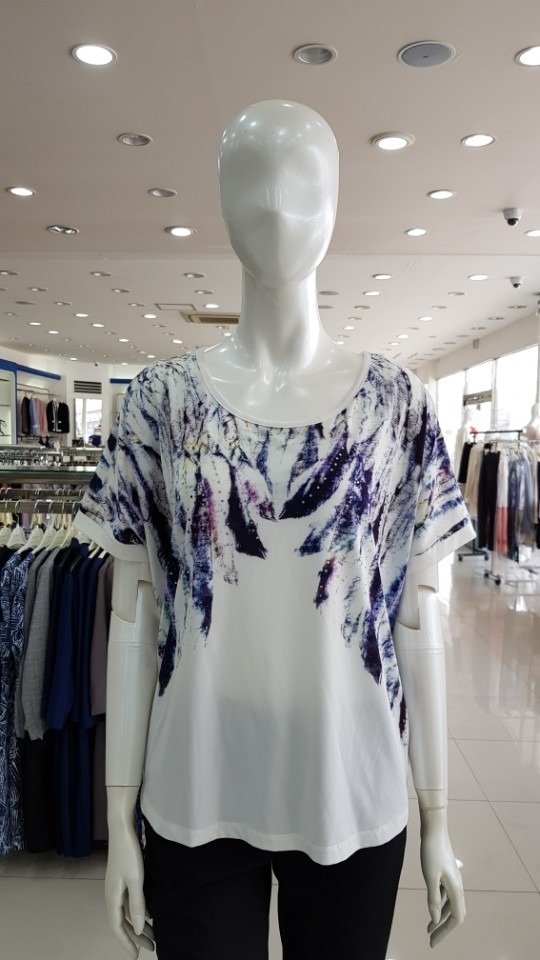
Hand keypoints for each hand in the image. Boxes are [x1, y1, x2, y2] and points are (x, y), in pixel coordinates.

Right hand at [105, 816, 154, 956]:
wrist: (122, 829)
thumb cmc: (129, 853)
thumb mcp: (136, 880)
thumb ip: (137, 905)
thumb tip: (138, 930)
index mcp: (112, 897)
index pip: (117, 927)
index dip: (126, 943)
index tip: (135, 956)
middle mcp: (112, 894)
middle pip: (122, 922)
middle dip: (135, 937)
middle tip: (150, 948)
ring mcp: (116, 886)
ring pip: (127, 912)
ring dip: (138, 924)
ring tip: (153, 935)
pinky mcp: (122, 878)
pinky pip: (129, 902)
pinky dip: (139, 911)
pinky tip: (149, 914)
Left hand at [419, 807, 465, 947]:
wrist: (434, 828)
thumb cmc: (431, 851)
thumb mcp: (430, 877)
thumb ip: (433, 899)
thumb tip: (435, 919)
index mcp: (456, 888)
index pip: (456, 918)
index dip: (445, 932)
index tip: (432, 941)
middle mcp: (457, 885)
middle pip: (455, 913)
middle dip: (443, 927)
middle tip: (430, 937)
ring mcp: (453, 878)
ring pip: (450, 904)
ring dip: (441, 916)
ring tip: (429, 926)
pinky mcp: (447, 872)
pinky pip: (446, 894)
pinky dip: (440, 903)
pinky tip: (433, 905)